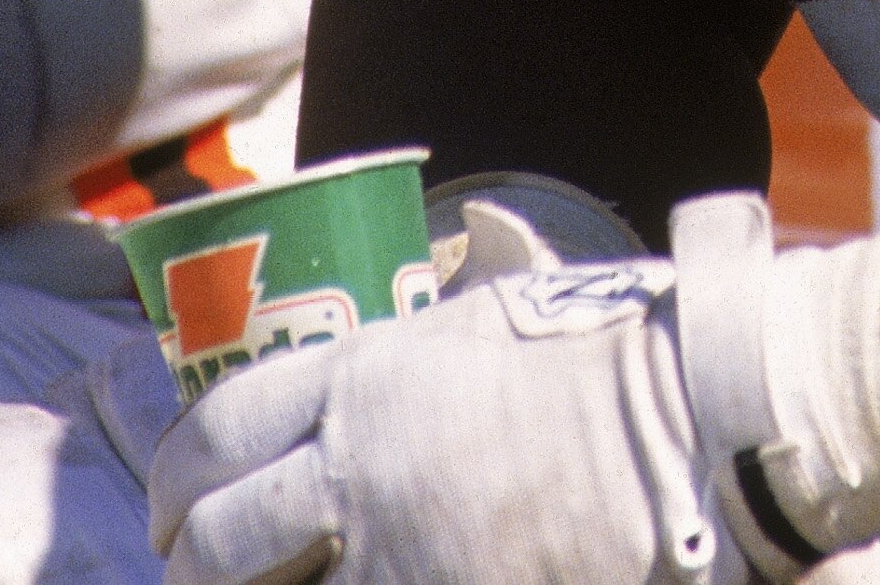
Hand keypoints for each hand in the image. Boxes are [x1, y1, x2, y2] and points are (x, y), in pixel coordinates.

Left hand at [148, 253, 719, 584]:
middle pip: (219, 543)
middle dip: (193, 572)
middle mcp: (358, 469)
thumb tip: (383, 389)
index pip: (220, 428)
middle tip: (199, 581)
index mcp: (368, 377)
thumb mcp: (493, 321)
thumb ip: (417, 365)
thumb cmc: (622, 352)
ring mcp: (395, 560)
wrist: (706, 416)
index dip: (178, 479)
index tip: (173, 509)